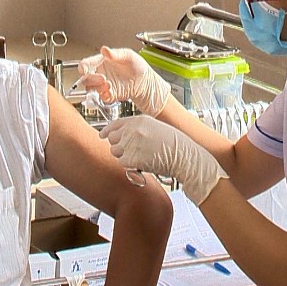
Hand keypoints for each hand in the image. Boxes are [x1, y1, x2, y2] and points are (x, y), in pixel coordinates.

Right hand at [78, 47, 170, 115]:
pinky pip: (102, 98)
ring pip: (91, 89)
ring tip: (108, 85)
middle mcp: (100, 74)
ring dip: (97, 88)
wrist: (145, 80)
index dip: (83, 67)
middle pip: (86, 78)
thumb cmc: (137, 65)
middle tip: (102, 78)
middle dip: (91, 79)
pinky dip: (104, 96)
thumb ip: (116, 54)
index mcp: (101, 62)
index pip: (86, 64)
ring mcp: (104, 85)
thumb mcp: (128, 55)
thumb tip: (104, 50)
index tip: (84, 69)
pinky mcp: (109, 95)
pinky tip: (111, 92)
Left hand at [101, 116, 226, 204]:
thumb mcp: (155, 127)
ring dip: (123, 155)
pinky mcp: (132, 158)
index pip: (114, 124)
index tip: (102, 135)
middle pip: (112, 138)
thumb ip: (137, 128)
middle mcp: (133, 130)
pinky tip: (140, 162)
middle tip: (129, 150)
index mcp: (138, 120)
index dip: (107, 131)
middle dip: (118, 144)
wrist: (184, 156)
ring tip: (139, 156)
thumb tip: (122, 132)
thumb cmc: (174, 143)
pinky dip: (129, 164)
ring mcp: (131, 144)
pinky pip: (122, 162)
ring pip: (115, 151)